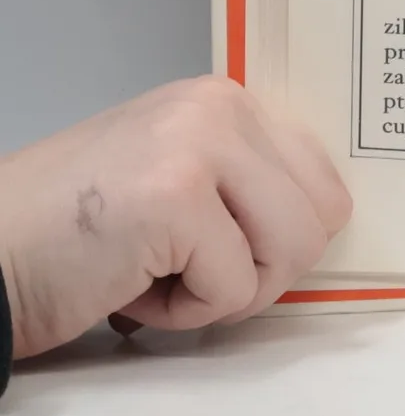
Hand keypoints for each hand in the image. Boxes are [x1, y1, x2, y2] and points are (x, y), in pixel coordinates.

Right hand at [0, 77, 350, 361]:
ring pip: (292, 250)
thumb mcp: (175, 182)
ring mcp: (198, 145)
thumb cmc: (70, 240)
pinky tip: (127, 288)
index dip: (278, 242)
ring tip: (156, 276)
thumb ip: (244, 185)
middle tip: (185, 272)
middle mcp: (219, 106)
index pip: (322, 182)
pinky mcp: (174, 198)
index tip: (215, 250)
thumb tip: (320, 225)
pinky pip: (234, 287)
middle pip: (321, 217)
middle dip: (260, 271)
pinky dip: (183, 314)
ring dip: (225, 293)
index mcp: (225, 101)